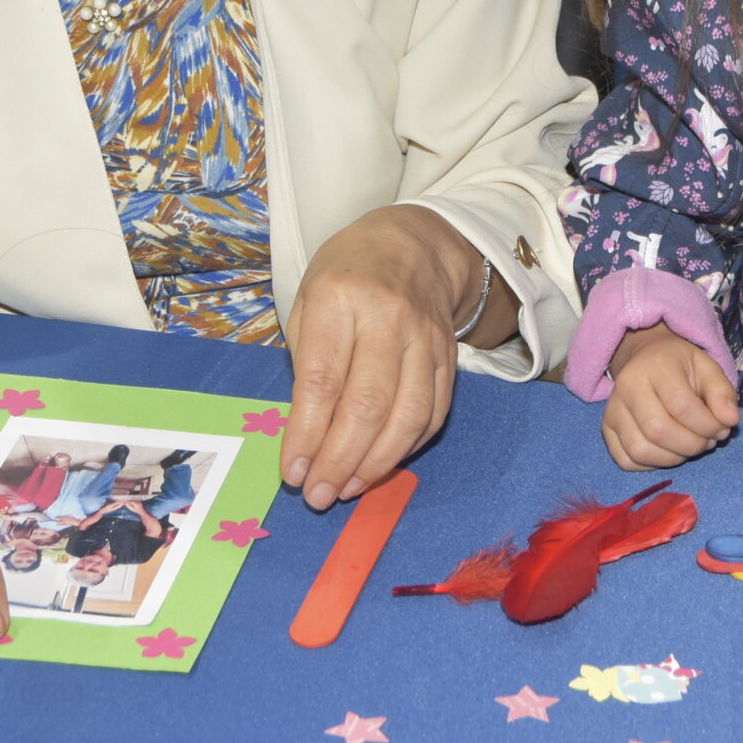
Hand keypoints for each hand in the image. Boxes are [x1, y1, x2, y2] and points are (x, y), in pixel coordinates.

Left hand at [283, 204, 502, 508]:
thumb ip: (306, 363)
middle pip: (368, 404)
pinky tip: (381, 465)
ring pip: (408, 415)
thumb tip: (305, 438)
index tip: (292, 473)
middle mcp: (388, 318)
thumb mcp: (308, 302)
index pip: (322, 379)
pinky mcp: (450, 358)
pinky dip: (407, 447)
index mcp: (340, 298)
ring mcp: (426, 339)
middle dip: (340, 460)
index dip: (307, 433)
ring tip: (347, 488)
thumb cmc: (345, 276)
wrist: (414, 247)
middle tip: (318, 495)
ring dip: (375, 464)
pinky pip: (433, 413)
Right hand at [601, 323, 739, 470]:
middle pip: (658, 431)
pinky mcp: (607, 429)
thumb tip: (730, 421)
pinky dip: (652, 464)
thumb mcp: (708, 368)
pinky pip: (627, 461)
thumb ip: (722, 393)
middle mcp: (626, 387)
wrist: (646, 359)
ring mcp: (612, 410)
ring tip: (690, 446)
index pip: (681, 405)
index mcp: (655, 366)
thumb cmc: (681, 366)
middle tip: (707, 441)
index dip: (707, 425)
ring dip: (674, 458)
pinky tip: (668, 450)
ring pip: (641, 451)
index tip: (722, 428)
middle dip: (692, 445)